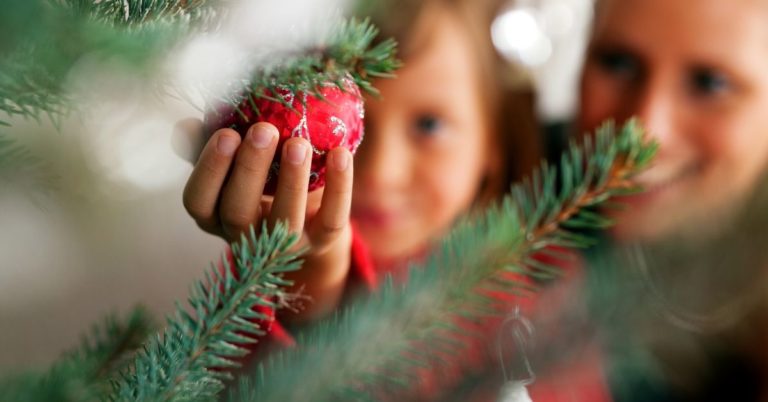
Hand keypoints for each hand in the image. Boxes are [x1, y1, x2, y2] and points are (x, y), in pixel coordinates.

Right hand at [176, 118, 353, 321]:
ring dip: (291, 180)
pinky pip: (330, 220)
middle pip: (238, 212)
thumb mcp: (233, 163)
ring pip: (284, 221)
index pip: (198, 201)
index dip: (209, 170)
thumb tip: (185, 126)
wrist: (308, 216)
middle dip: (250, 169)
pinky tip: (340, 153)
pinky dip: (338, 187)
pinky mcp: (321, 243)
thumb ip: (207, 143)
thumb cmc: (260, 178)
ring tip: (299, 142)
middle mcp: (244, 237)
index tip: (226, 132)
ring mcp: (283, 246)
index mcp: (214, 216)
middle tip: (263, 129)